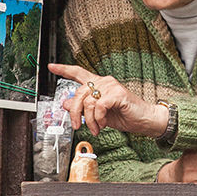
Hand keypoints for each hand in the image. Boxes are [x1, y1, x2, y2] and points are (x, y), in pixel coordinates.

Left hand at [50, 63, 167, 137]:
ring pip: (87, 101)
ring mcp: (111, 86)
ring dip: (89, 120)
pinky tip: (104, 123)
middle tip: (77, 125)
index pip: (78, 73)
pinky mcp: (117, 93)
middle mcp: (104, 82)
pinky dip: (99, 118)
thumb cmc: (125, 116)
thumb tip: (66, 103)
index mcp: (99, 84)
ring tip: (96, 128)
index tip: (51, 67)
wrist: (145, 120)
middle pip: (78, 92)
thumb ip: (83, 108)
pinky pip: (98, 106)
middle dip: (75, 112)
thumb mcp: (99, 114)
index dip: (64, 69)